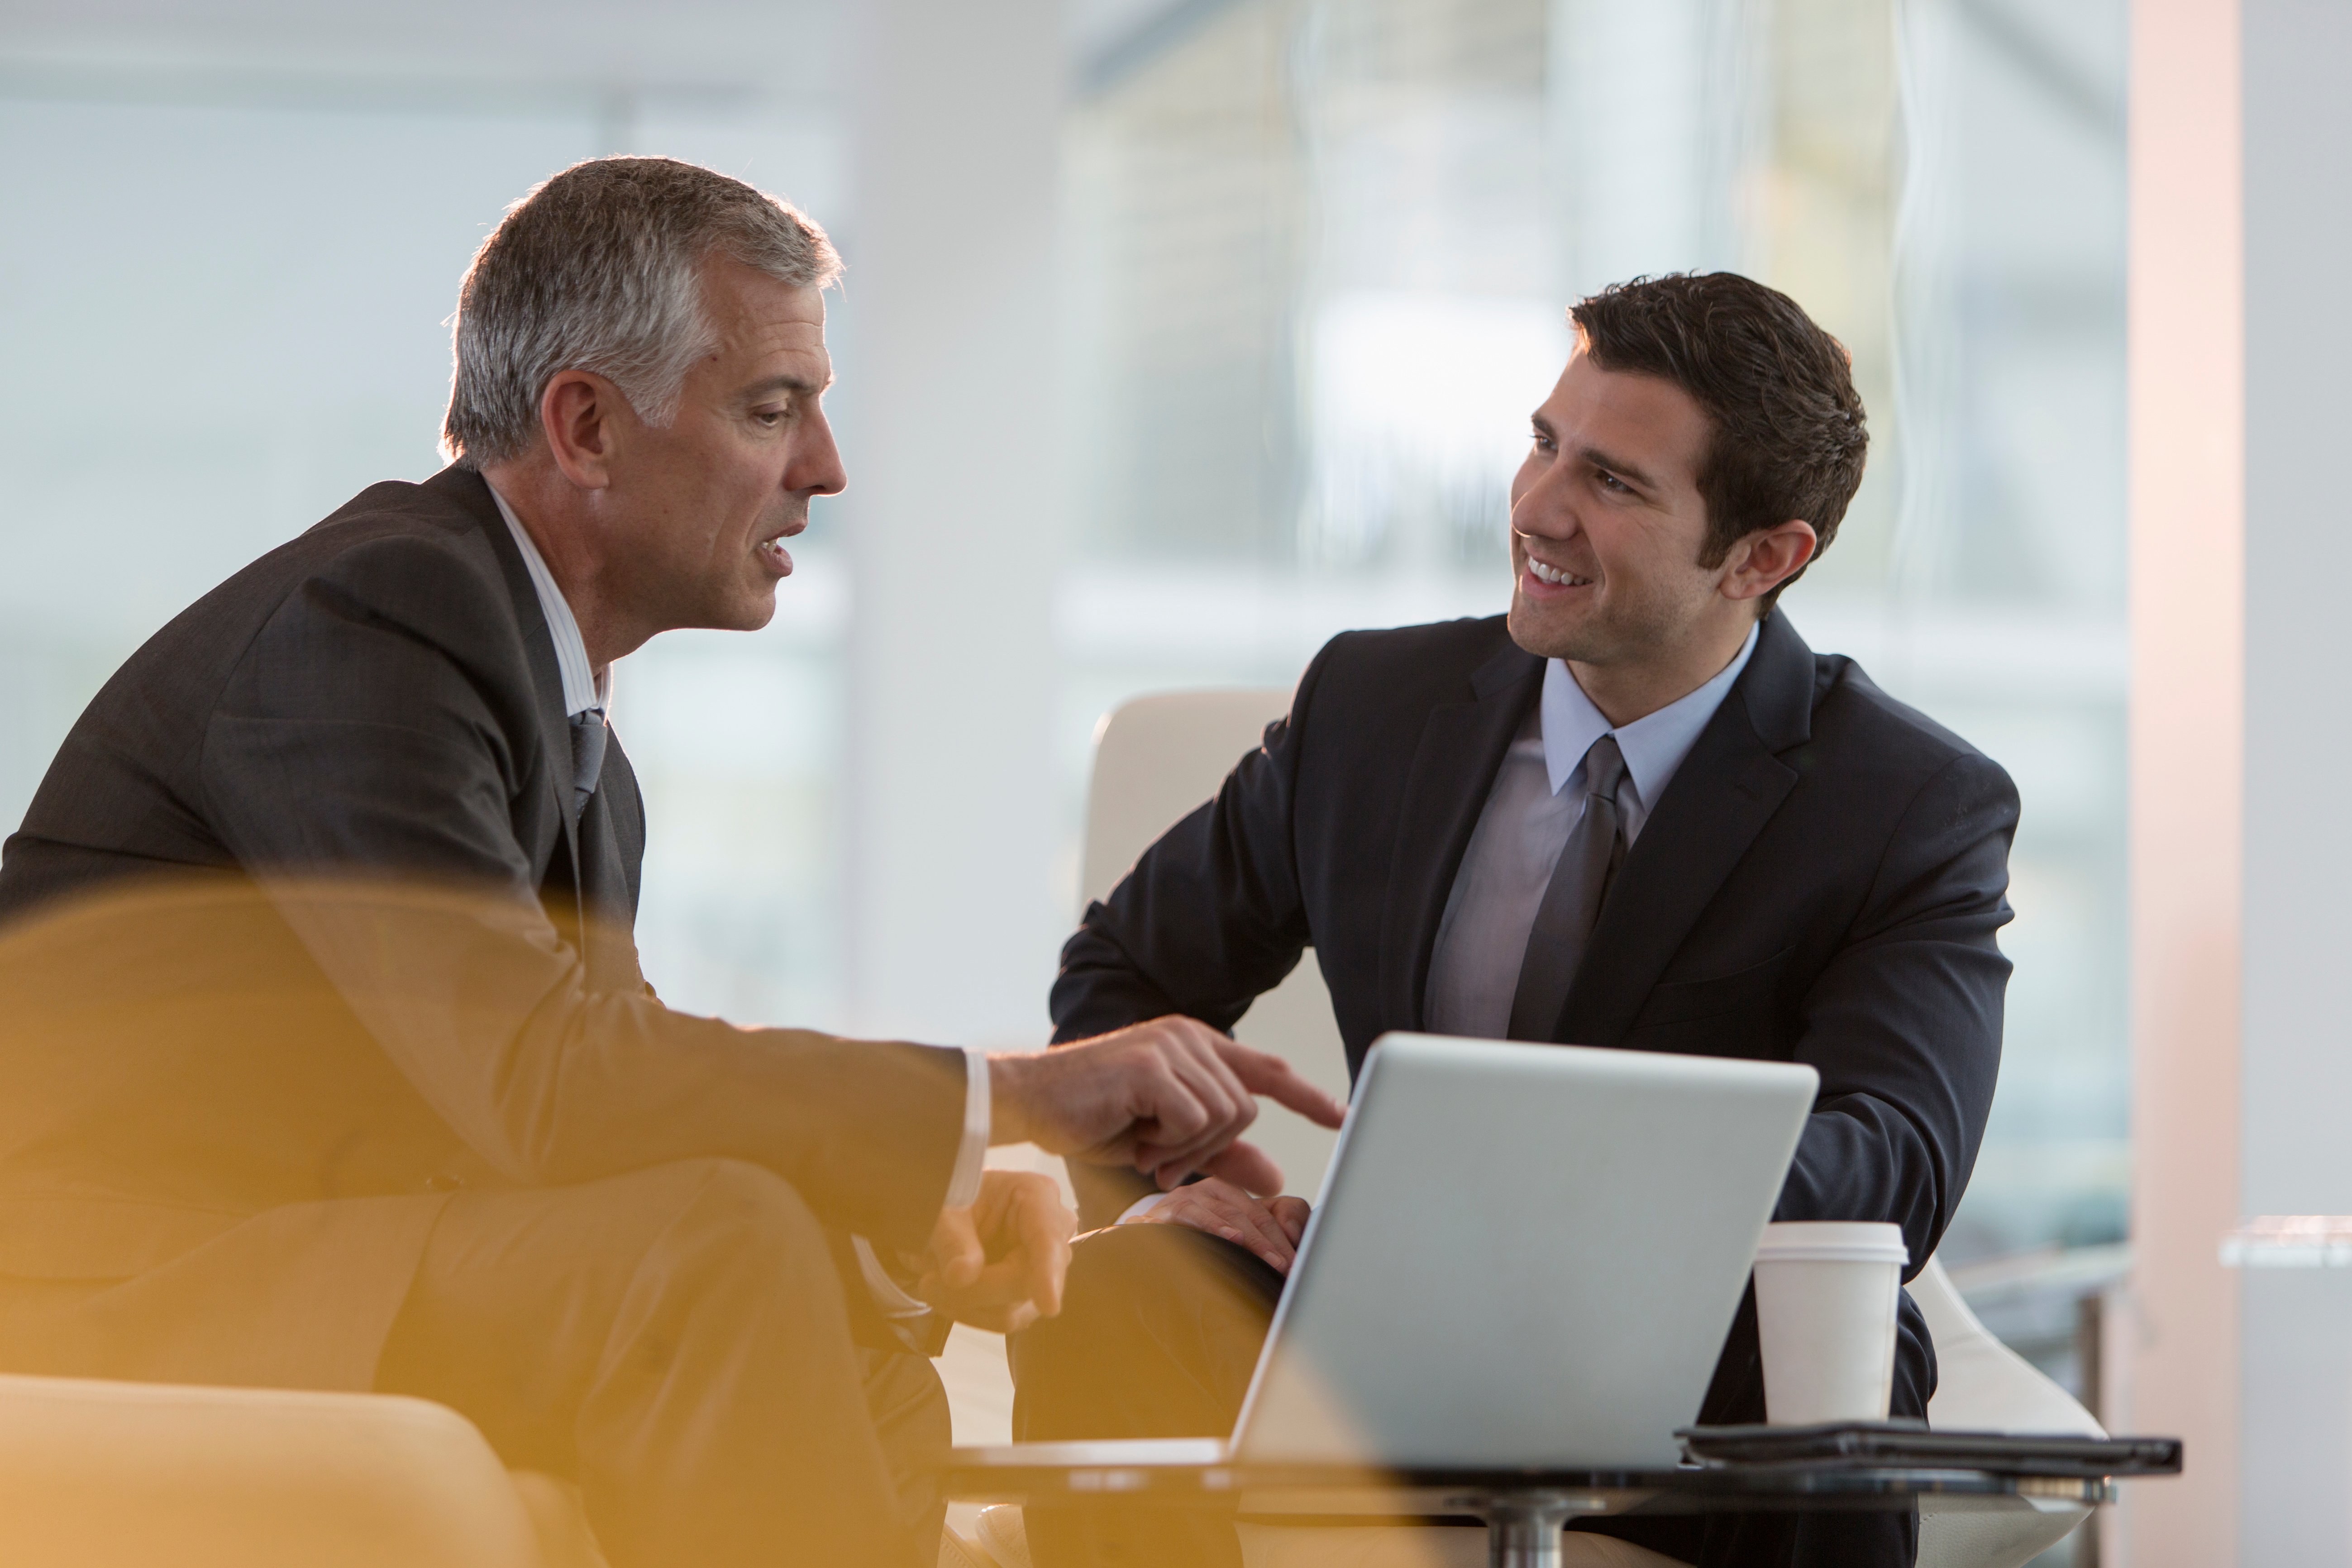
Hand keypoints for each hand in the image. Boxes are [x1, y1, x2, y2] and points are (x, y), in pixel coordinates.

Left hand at [912, 1170, 1074, 1333]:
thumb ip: (953, 1240)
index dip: (1048, 1272)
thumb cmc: (951, 1201)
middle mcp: (1050, 1235)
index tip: (1048, 1305)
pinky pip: (1003, 1320)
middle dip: (975, 1289)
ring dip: (965, 1304)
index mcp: (1037, 1196)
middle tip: (927, 1283)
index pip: (1048, 1239)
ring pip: (1012, 1310)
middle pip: (1024, 1282)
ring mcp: (1043, 1270)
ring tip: (932, 1283)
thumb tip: (962, 1276)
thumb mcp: (944, 1211)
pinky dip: (969, 1312)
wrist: (944, 1219)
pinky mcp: (1028, 1297)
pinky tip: (948, 1294)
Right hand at [989, 1016, 1348, 1192]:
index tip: (1343, 1116)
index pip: (1267, 1070)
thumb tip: (1276, 1175)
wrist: (1030, 1103)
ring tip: (1144, 1147)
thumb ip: (1221, 1154)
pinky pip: (1194, 1120)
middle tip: (1161, 1163)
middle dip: (1210, 1150)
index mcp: (1196, 1047)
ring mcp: (1171, 1047)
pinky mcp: (1153, 1066)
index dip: (1307, 1096)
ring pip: (1225, 1117)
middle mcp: (1190, 1038)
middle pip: (1246, 1110)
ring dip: (1186, 1148)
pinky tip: (1135, 1137)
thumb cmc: (1094, 1119)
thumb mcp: (1166, 1143)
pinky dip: (1169, 1143)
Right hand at [1132, 1177, 1312, 1273]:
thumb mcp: (1232, 1240)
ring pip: (1224, 1213)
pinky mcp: (1160, 1214)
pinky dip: (1211, 1227)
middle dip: (1272, 1242)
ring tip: (1270, 1261)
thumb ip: (1268, 1229)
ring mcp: (1182, 1200)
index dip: (1285, 1237)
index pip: (1265, 1212)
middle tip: (1288, 1268)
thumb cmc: (1190, 1250)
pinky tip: (1229, 1240)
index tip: (1299, 1265)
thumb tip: (1294, 1235)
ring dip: (1250, 1239)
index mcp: (1227, 1195)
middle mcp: (1205, 1192)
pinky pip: (1189, 1216)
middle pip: (1248, 1213)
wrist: (1136, 1257)